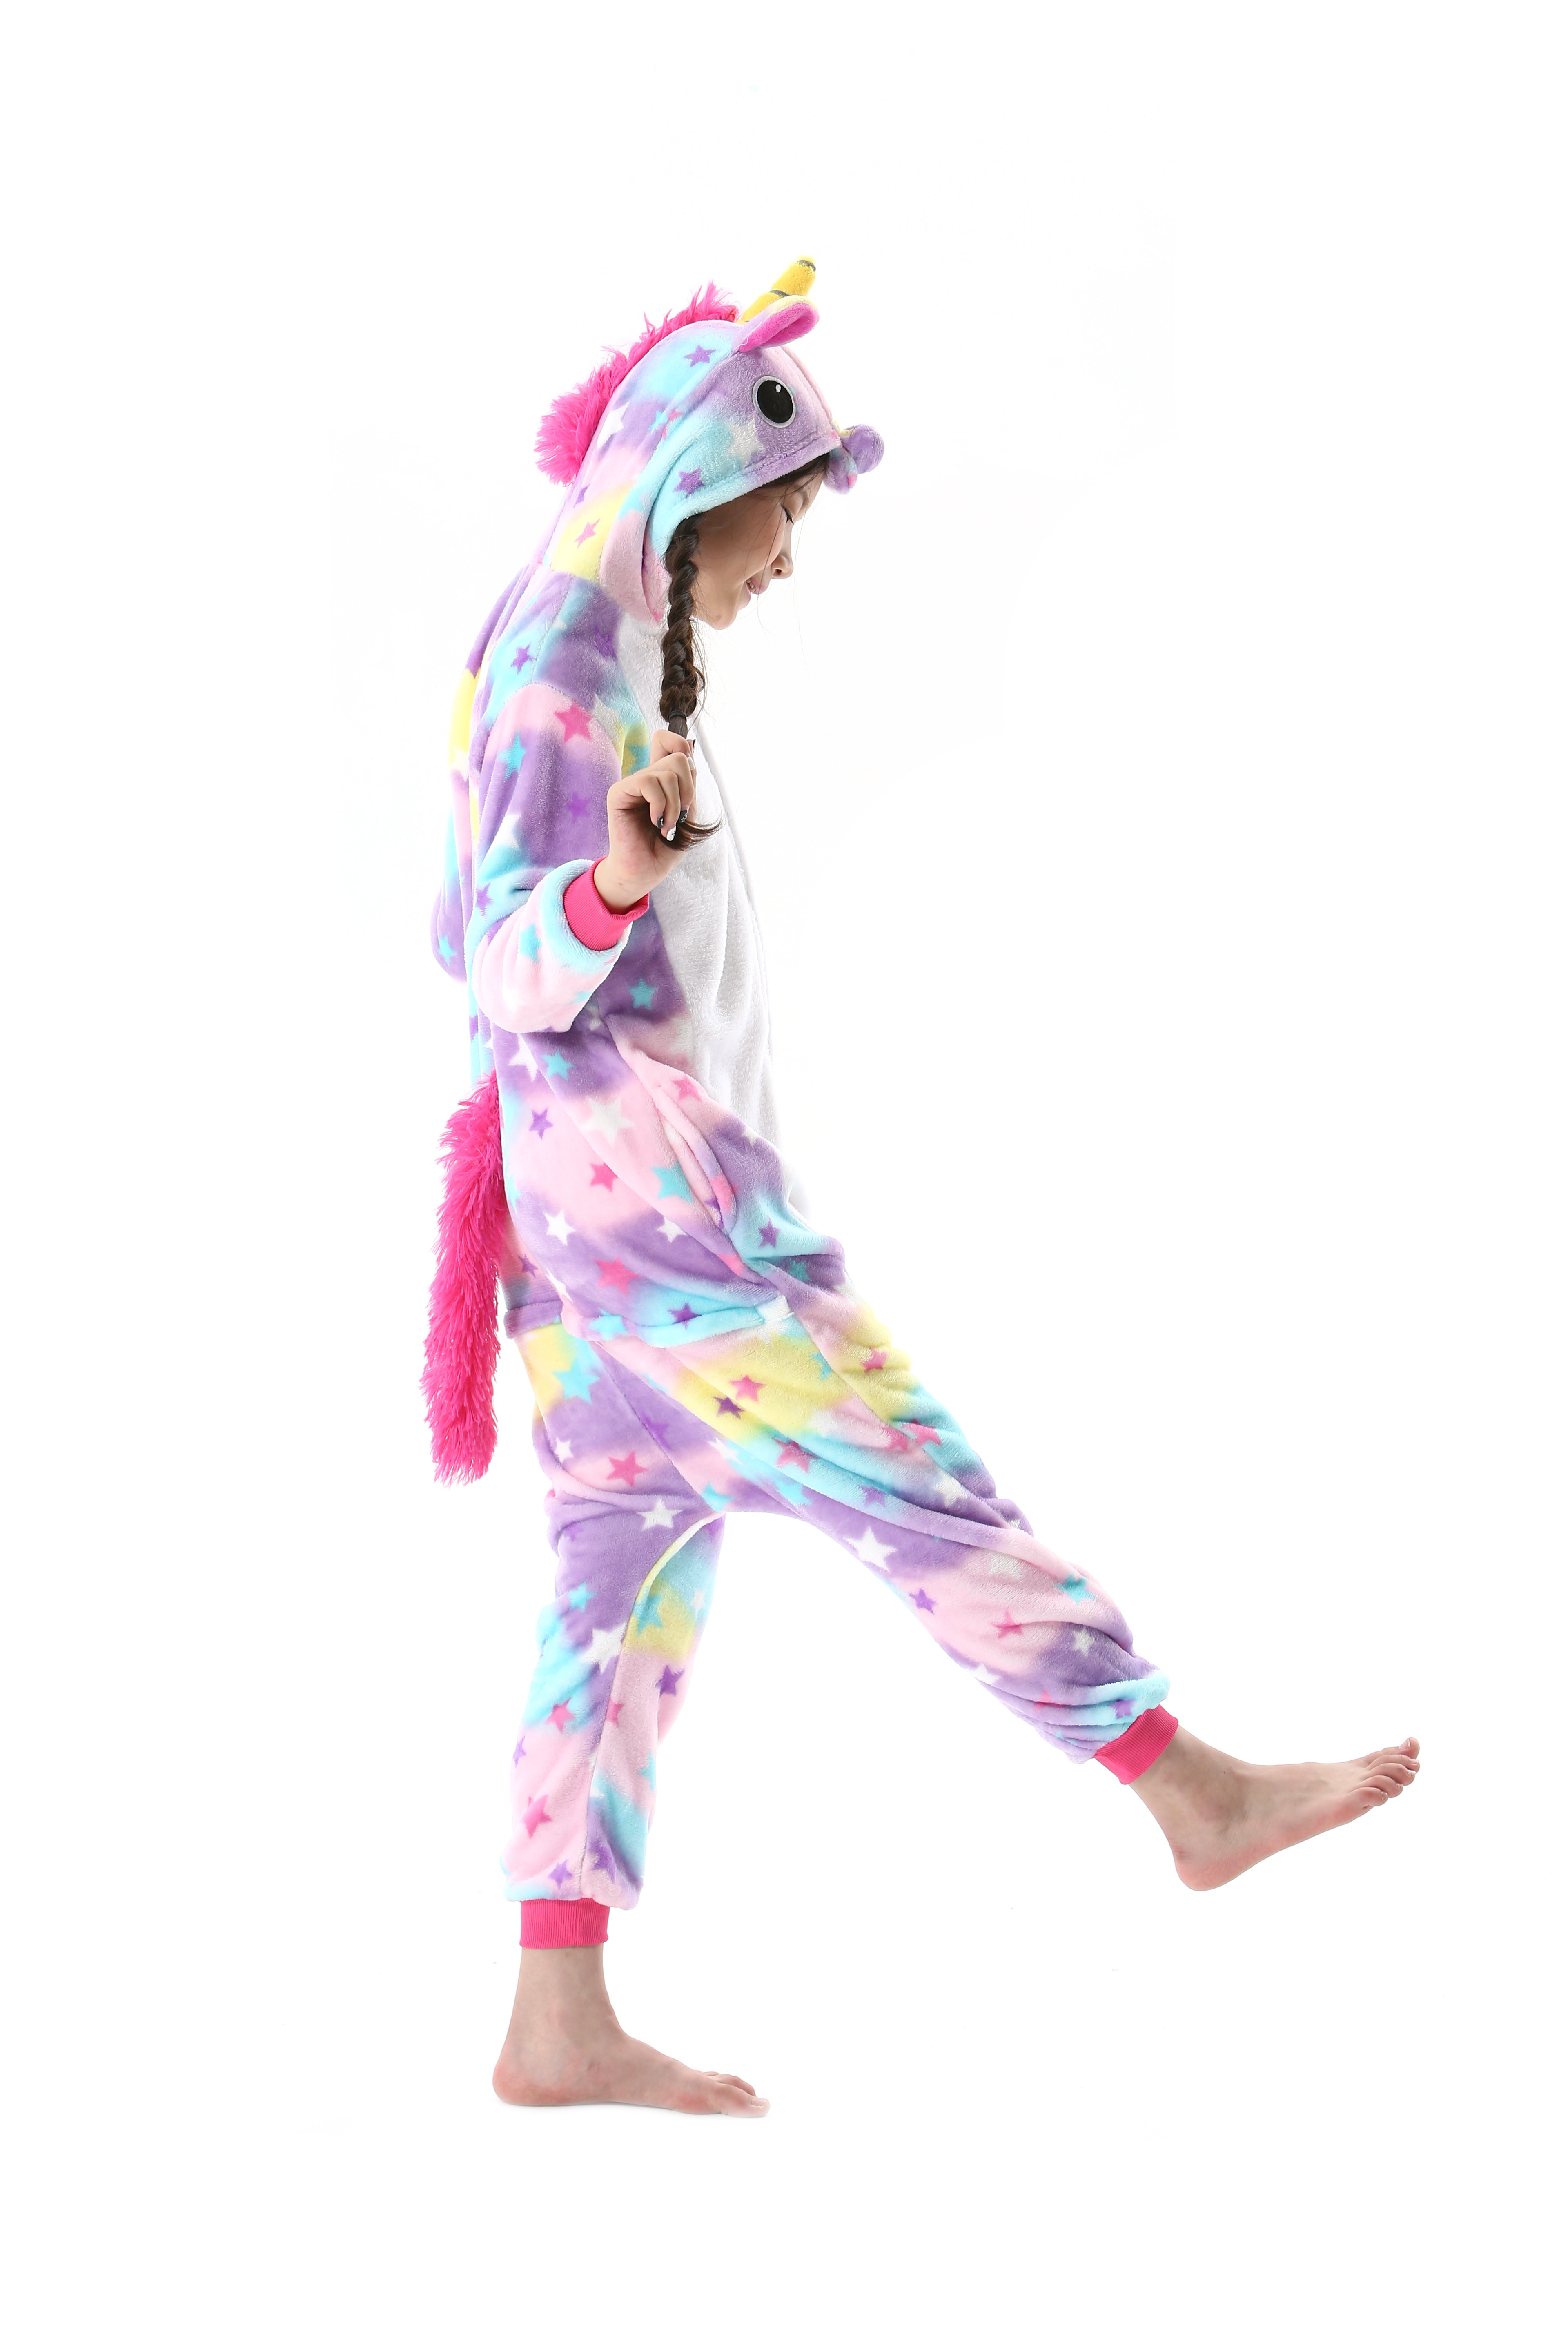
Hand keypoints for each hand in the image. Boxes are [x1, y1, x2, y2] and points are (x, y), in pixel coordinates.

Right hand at [595, 730, 697, 907]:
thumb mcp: (687, 812)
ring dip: (675, 805)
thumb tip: (688, 754)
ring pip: (668, 772)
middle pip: (679, 757)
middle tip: (680, 815)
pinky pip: (648, 781)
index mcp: (663, 779)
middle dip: (688, 791)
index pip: (674, 742)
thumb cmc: (665, 847)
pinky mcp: (618, 792)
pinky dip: (660, 804)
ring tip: (667, 827)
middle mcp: (647, 777)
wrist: (646, 871)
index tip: (688, 787)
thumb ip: (687, 783)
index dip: (686, 751)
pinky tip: (656, 822)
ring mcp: (632, 783)